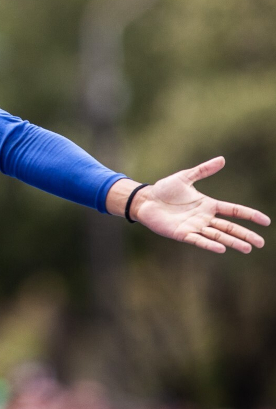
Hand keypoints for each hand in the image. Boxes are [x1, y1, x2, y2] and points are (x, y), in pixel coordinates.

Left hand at [133, 156, 270, 253]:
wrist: (145, 200)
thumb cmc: (164, 190)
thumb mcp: (185, 177)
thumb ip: (203, 170)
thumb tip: (222, 159)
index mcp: (208, 205)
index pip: (233, 210)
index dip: (249, 215)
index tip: (266, 221)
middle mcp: (204, 218)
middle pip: (229, 227)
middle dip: (245, 235)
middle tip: (261, 243)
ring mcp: (194, 227)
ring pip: (218, 236)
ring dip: (232, 242)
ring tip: (247, 248)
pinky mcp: (182, 234)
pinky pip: (198, 240)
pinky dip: (209, 244)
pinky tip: (221, 248)